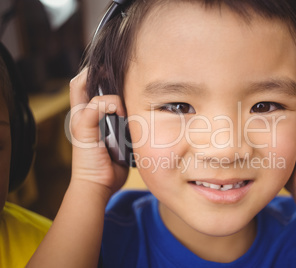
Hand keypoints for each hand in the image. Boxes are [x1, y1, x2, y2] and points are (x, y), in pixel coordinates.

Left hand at [69, 69, 128, 195]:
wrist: (102, 184)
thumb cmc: (88, 162)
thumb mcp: (85, 133)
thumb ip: (94, 112)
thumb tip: (115, 101)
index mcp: (81, 113)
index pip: (80, 84)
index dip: (89, 72)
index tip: (105, 67)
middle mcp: (95, 116)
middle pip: (102, 90)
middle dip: (112, 81)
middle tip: (126, 77)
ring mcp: (110, 124)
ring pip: (118, 102)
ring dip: (126, 97)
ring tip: (136, 91)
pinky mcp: (123, 133)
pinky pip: (130, 118)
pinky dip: (135, 112)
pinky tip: (141, 109)